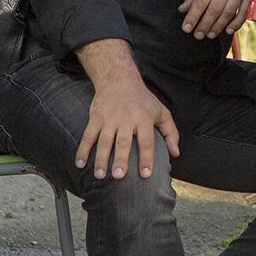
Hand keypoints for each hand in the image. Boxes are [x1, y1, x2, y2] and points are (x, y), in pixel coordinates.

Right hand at [74, 42, 179, 179]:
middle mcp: (127, 119)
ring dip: (101, 158)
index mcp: (144, 119)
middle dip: (121, 159)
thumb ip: (171, 132)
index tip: (145, 174)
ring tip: (99, 175)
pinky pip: (88, 135)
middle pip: (123, 142)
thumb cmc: (143, 100)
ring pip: (104, 141)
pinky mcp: (96, 117)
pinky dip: (83, 149)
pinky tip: (79, 163)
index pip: (147, 141)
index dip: (147, 158)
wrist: (119, 79)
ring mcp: (109, 119)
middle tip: (119, 176)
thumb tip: (176, 154)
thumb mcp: (161, 112)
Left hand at [179, 0, 255, 38]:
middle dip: (204, 25)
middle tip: (197, 35)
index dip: (193, 17)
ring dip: (218, 27)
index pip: (200, 2)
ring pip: (227, 13)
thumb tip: (183, 9)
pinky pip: (242, 12)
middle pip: (213, 10)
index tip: (186, 28)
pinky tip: (228, 30)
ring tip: (209, 35)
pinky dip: (236, 23)